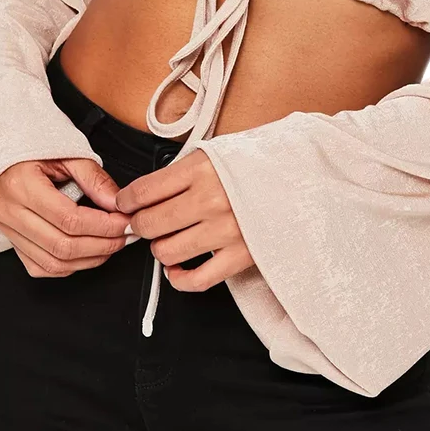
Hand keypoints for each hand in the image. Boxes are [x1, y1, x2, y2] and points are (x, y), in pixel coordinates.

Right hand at [0, 156, 134, 277]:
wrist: (4, 152)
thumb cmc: (34, 148)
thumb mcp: (67, 154)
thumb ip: (94, 179)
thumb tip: (117, 203)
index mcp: (22, 185)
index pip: (69, 219)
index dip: (103, 226)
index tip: (125, 222)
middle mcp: (9, 212)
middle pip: (62, 245)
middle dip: (101, 245)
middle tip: (124, 236)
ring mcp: (6, 229)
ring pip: (51, 262)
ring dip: (88, 259)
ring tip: (111, 246)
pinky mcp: (9, 241)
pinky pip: (39, 267)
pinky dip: (67, 267)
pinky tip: (86, 255)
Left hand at [113, 149, 253, 290]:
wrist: (305, 177)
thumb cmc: (261, 162)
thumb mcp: (221, 150)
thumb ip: (186, 168)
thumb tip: (148, 190)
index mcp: (203, 168)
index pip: (144, 190)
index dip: (126, 200)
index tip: (124, 204)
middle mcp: (210, 199)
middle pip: (150, 222)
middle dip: (139, 224)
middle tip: (141, 222)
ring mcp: (224, 231)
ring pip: (167, 251)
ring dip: (159, 248)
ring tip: (165, 240)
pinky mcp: (239, 256)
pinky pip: (196, 280)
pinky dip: (179, 278)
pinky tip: (177, 268)